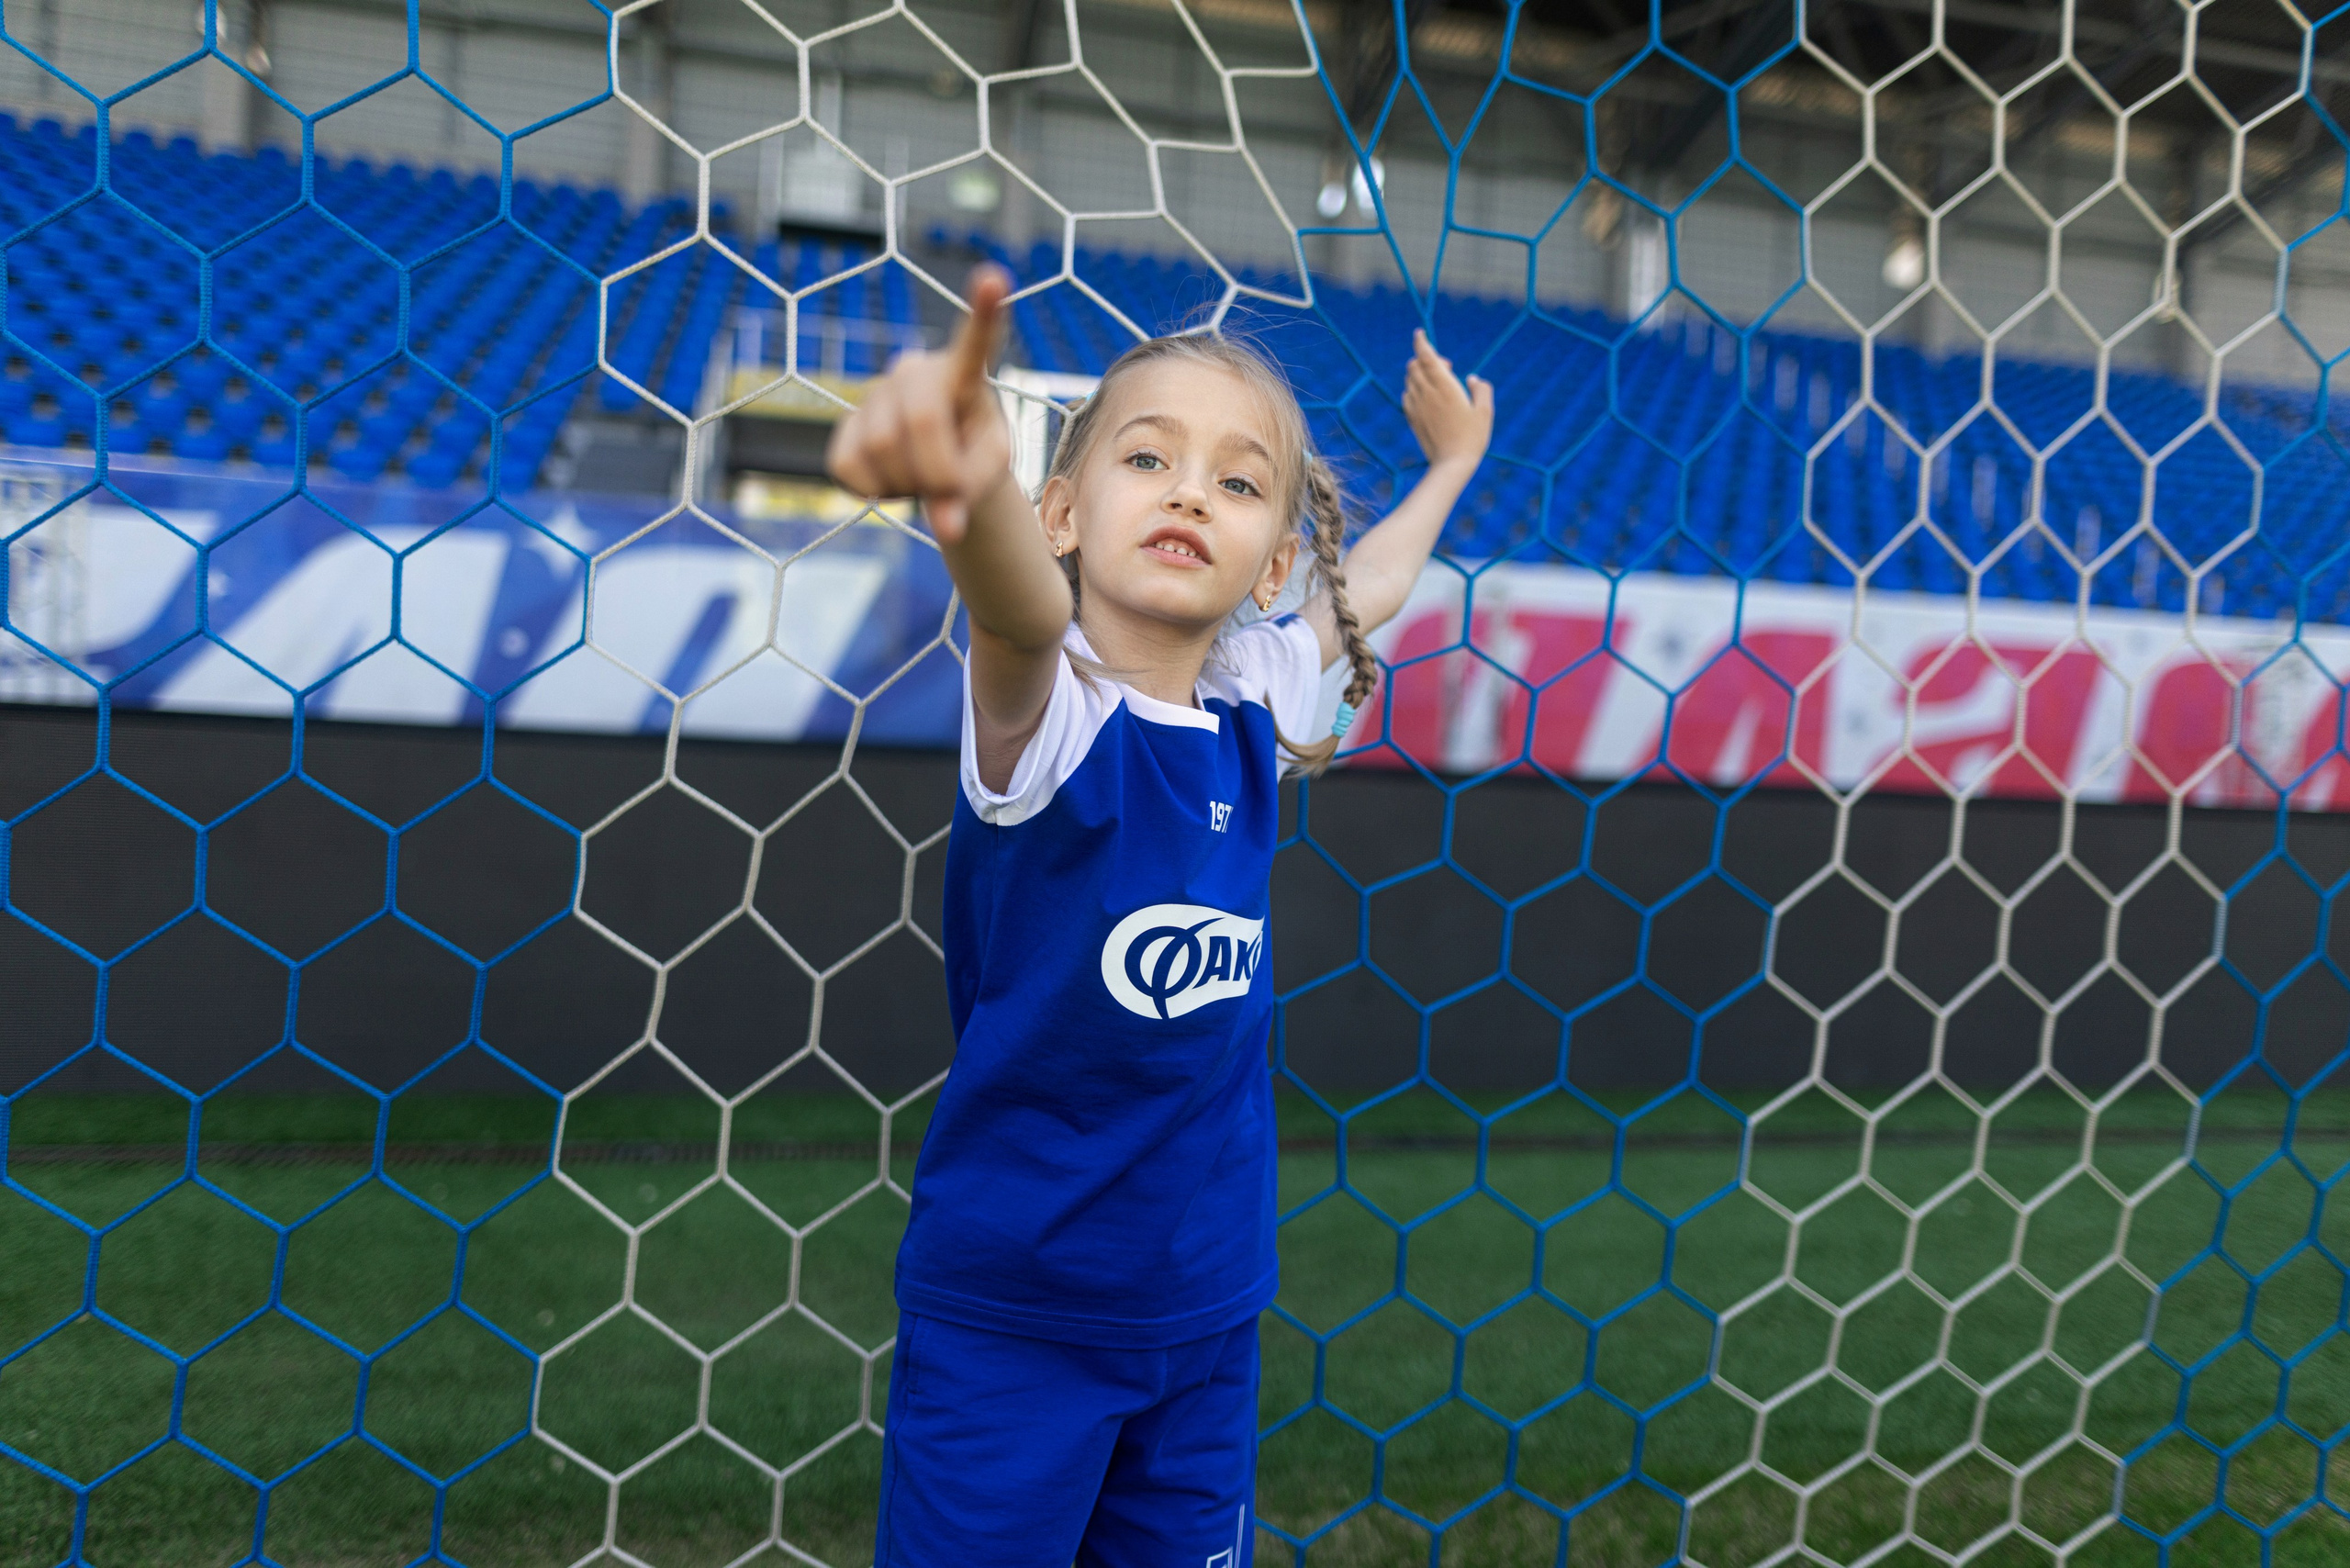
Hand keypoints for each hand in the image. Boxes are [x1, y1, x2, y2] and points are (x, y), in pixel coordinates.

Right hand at [826, 265, 1014, 542]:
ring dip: (908, 485)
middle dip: (938, 472)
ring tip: (921, 479)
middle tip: (950, 493)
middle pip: (922, 423)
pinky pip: (849, 469)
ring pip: (883, 450)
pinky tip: (891, 481)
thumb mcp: (987, 470)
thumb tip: (947, 530)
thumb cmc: (973, 454)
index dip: (984, 312)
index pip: (975, 341)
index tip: (995, 277)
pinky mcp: (844, 427)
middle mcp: (914, 372)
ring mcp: (875, 395)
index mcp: (963, 375)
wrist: (937, 463)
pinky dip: (874, 493)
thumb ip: (973, 493)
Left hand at [1401, 327, 1492, 472]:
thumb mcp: (1485, 411)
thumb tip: (1472, 379)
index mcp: (1445, 386)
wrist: (1452, 464)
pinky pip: (1407, 395)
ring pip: (1409, 379)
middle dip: (1425, 359)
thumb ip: (1482, 390)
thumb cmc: (1473, 437)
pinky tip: (1426, 396)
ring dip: (1419, 373)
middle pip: (1415, 365)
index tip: (1419, 333)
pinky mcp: (1412, 418)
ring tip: (1438, 381)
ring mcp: (1417, 406)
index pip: (1427, 357)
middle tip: (1445, 366)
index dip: (1421, 342)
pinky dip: (1413, 389)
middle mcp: (1427, 393)